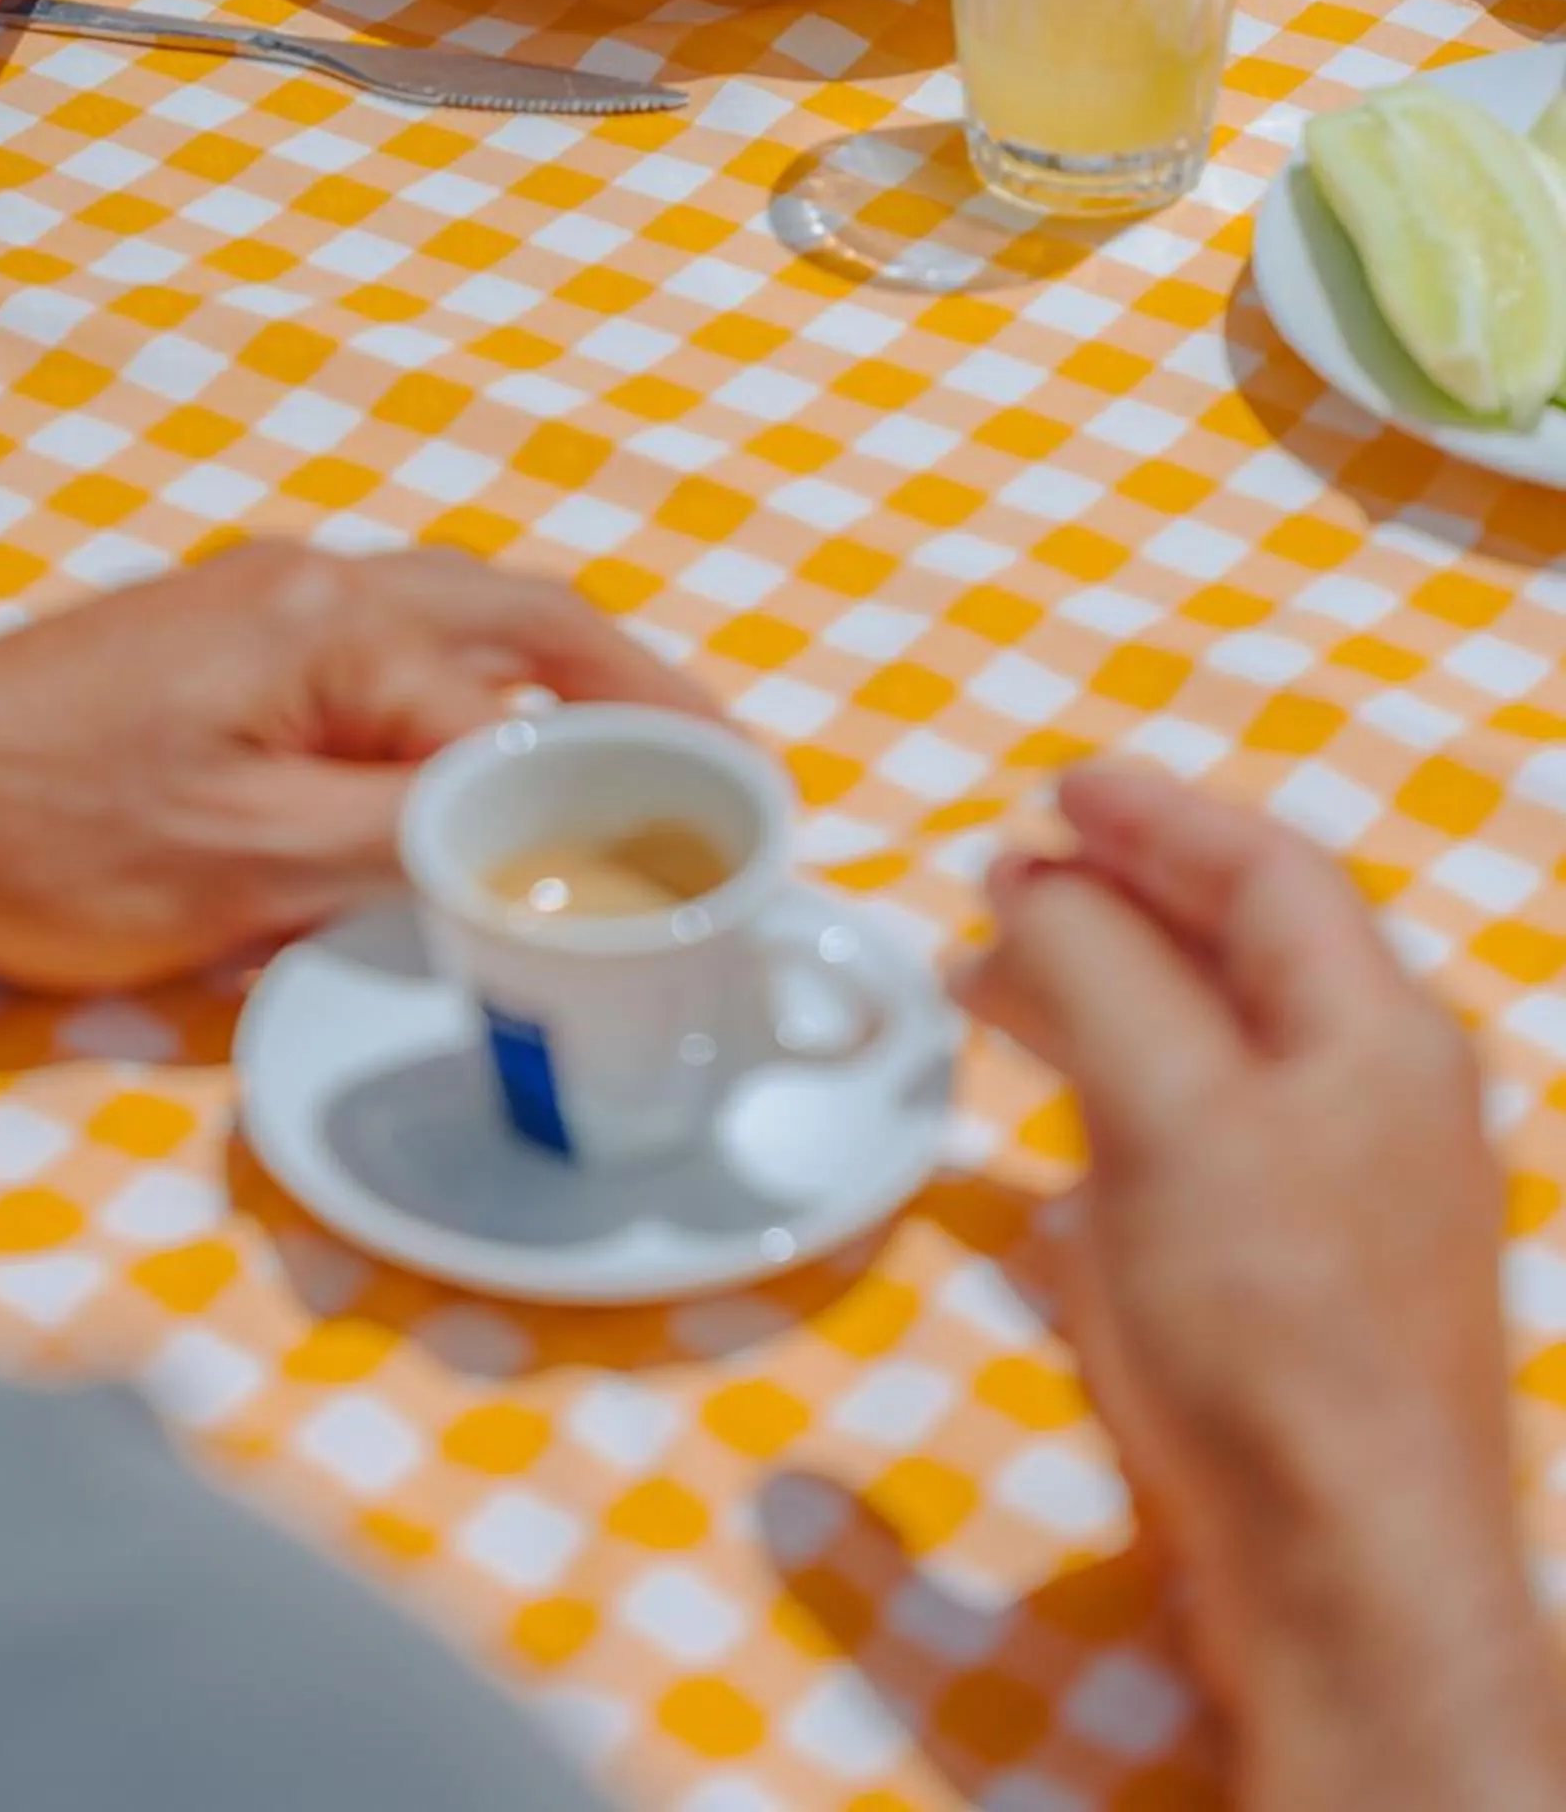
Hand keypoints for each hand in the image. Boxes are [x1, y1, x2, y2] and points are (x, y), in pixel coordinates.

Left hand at [0, 543, 718, 991]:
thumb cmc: (49, 837)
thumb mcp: (247, 869)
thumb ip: (410, 843)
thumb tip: (542, 836)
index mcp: (338, 626)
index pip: (525, 701)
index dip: (634, 766)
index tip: (729, 821)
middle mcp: (318, 582)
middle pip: (523, 620)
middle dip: (638, 690)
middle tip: (729, 764)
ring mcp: (267, 600)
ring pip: (460, 625)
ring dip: (559, 685)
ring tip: (640, 759)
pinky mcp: (225, 637)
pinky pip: (395, 649)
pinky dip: (476, 694)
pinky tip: (488, 757)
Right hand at [955, 762, 1565, 1811]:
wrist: (1346, 1575)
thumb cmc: (1267, 1330)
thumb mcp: (1165, 1113)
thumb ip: (1096, 973)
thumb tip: (1035, 884)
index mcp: (1377, 1032)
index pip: (1267, 868)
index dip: (1153, 812)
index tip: (1051, 788)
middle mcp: (1379, 1097)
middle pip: (1241, 949)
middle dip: (1112, 900)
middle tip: (998, 878)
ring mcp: (1346, 1197)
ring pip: (1211, 1049)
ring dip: (1098, 997)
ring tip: (984, 984)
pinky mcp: (1299, 1287)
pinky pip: (1197, 1147)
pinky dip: (1111, 1105)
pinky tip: (1037, 1142)